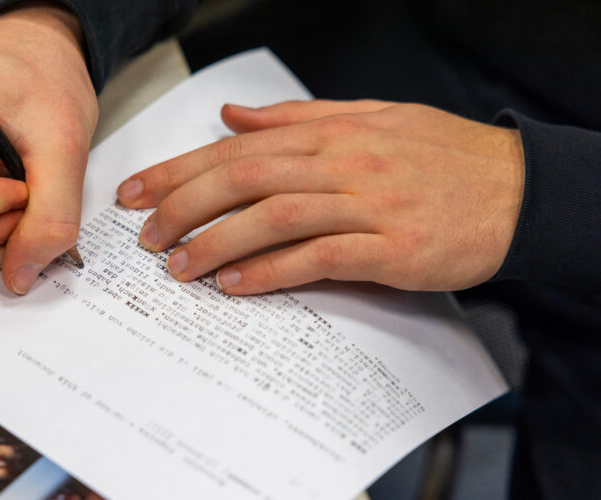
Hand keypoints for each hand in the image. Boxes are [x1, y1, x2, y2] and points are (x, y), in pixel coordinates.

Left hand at [116, 100, 524, 293]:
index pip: (236, 148)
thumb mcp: (369, 118)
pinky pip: (320, 257)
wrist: (516, 190)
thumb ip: (297, 118)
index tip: (137, 193)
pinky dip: (273, 270)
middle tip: (146, 236)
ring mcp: (367, 204)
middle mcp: (342, 162)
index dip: (179, 170)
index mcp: (331, 132)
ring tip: (178, 267)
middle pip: (244, 178)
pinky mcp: (390, 248)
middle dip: (183, 206)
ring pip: (274, 216)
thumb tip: (234, 115)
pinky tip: (236, 284)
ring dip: (217, 242)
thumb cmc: (440, 156)